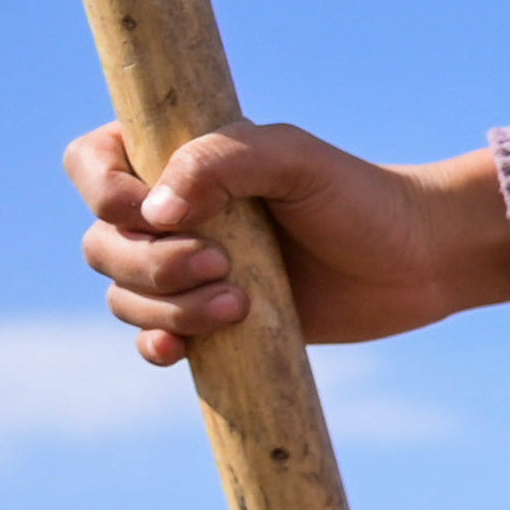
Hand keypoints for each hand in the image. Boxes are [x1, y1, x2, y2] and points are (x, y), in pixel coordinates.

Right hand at [66, 119, 509, 365]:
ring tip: (238, 305)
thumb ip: (222, 161)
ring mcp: (189, 268)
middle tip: (222, 266)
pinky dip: (157, 346)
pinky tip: (181, 351)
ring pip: (125, 294)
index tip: (157, 213)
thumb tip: (154, 211)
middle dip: (150, 263)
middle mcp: (173, 212)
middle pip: (103, 242)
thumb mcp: (295, 160)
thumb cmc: (360, 199)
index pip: (91, 164)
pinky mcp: (213, 319)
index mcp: (178, 159)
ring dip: (166, 308)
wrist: (418, 262)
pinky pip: (155, 339)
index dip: (105, 192)